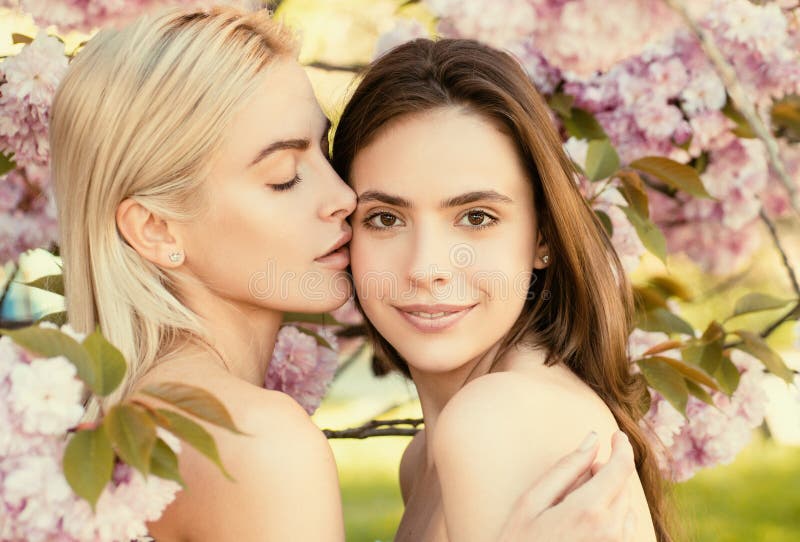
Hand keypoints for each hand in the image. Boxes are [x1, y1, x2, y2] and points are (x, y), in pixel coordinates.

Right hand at [497, 431, 636, 540]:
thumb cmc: (519, 541)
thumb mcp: (532, 501)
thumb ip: (566, 468)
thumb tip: (592, 439)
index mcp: (589, 510)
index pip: (621, 467)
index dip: (621, 446)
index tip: (615, 435)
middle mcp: (610, 530)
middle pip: (623, 485)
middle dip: (607, 471)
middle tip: (580, 475)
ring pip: (624, 506)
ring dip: (608, 495)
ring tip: (576, 502)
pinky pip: (624, 528)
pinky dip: (611, 516)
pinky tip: (585, 522)